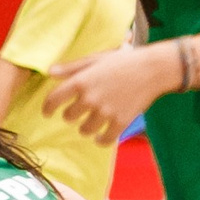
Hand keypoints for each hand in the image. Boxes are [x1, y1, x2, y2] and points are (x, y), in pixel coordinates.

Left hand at [44, 45, 178, 145]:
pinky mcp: (121, 122)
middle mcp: (90, 98)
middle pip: (68, 117)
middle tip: (81, 110)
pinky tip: (100, 136)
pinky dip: (100, 140)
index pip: (53, 100)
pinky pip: (104, 140)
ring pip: (84, 130)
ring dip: (86, 127)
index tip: (47, 113)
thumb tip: (50, 72)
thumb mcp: (95, 60)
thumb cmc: (123, 62)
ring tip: (93, 121)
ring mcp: (105, 111)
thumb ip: (71, 68)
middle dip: (72, 114)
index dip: (47, 108)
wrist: (153, 69)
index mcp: (81, 81)